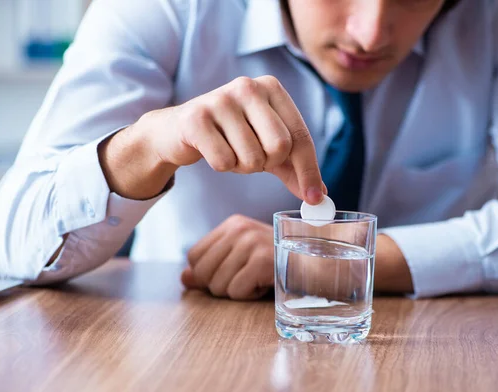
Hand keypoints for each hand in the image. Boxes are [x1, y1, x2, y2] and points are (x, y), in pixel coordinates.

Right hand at [99, 75, 324, 202]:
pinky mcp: (196, 118)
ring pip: (251, 157)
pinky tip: (211, 150)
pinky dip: (221, 166)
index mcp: (272, 88)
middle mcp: (248, 87)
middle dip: (267, 164)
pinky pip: (224, 161)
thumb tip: (318, 196)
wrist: (179, 130)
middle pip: (280, 146)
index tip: (314, 199)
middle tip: (252, 157)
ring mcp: (220, 100)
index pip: (300, 135)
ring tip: (229, 150)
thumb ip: (293, 168)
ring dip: (242, 166)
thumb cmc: (230, 136)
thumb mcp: (266, 148)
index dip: (309, 170)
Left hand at [181, 214, 273, 299]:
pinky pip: (236, 291)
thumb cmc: (276, 261)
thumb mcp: (242, 256)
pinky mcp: (262, 261)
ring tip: (257, 280)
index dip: (205, 272)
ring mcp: (251, 243)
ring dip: (237, 291)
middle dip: (219, 284)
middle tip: (243, 279)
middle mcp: (239, 230)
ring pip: (217, 285)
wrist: (314, 263)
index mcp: (232, 225)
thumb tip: (184, 278)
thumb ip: (211, 265)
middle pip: (201, 272)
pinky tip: (264, 284)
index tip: (230, 272)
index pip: (194, 255)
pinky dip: (249, 295)